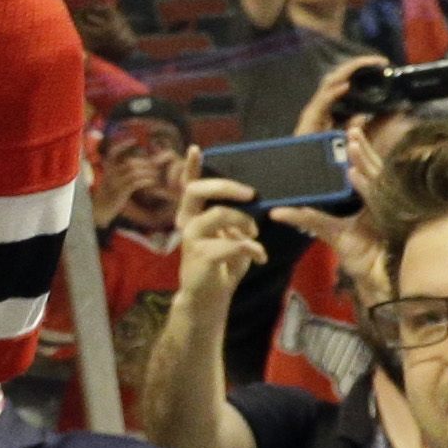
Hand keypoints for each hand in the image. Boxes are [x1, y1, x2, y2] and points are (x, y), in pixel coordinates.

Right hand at [171, 172, 266, 302]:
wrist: (208, 298)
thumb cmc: (221, 264)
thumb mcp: (230, 237)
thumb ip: (236, 220)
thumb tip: (253, 204)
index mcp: (193, 215)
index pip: (188, 186)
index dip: (191, 167)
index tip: (197, 149)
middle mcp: (187, 222)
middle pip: (197, 191)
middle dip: (226, 187)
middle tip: (250, 194)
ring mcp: (191, 238)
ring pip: (219, 214)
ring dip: (245, 222)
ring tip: (255, 235)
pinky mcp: (200, 256)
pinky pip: (233, 243)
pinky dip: (253, 248)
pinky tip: (260, 257)